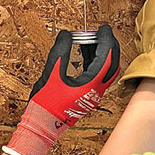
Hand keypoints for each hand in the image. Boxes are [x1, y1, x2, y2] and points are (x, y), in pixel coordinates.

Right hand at [4, 25, 119, 154]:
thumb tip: (66, 35)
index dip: (107, 40)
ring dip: (101, 54)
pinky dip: (95, 62)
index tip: (103, 28)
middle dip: (109, 46)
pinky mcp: (87, 96)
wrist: (42, 126)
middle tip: (101, 33)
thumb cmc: (45, 105)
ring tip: (89, 39)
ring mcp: (93, 95)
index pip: (106, 58)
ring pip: (105, 70)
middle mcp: (96, 91)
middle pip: (112, 64)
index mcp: (90, 85)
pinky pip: (98, 76)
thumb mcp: (51, 74)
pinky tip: (84, 54)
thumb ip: (60, 52)